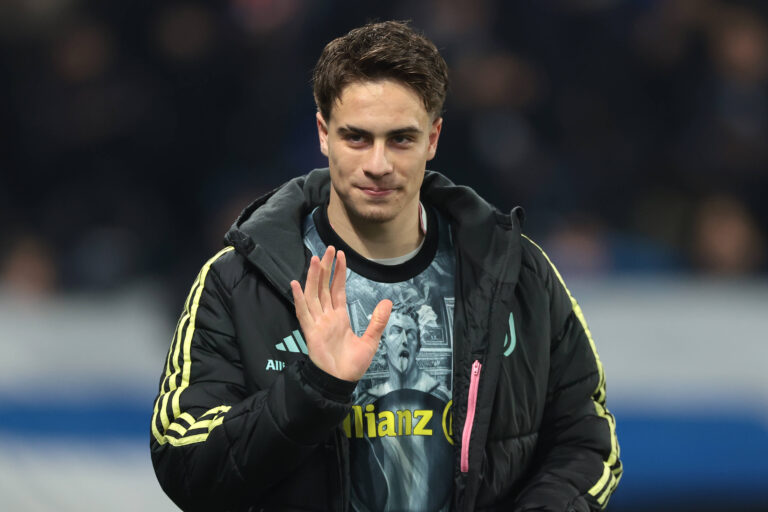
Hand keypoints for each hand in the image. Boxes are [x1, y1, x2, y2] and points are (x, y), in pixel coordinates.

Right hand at [290, 246, 391, 381]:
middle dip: (325, 268)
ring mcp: (317, 323)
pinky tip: (295, 284)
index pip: (337, 289)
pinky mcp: (311, 333)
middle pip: (324, 287)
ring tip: (315, 259)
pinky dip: (299, 299)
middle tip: (328, 248)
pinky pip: (303, 313)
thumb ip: (377, 321)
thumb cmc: (352, 365)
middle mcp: (326, 317)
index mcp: (339, 317)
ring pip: (313, 295)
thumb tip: (388, 302)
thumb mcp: (370, 341)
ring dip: (313, 277)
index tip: (340, 255)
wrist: (340, 383)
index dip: (338, 272)